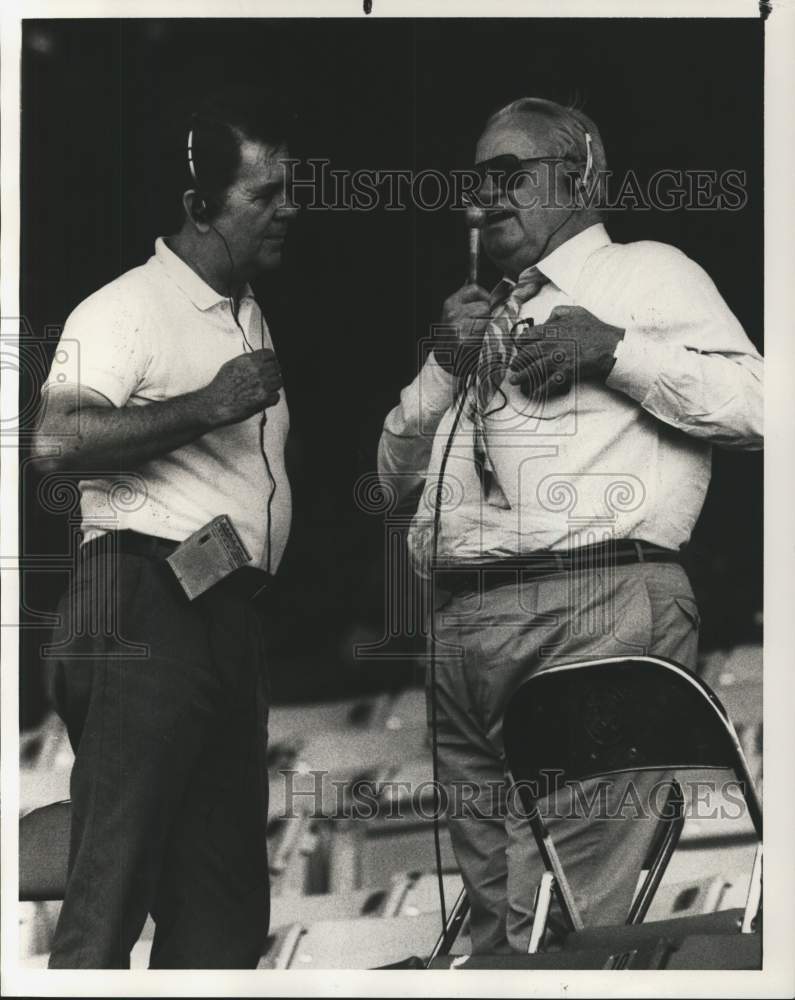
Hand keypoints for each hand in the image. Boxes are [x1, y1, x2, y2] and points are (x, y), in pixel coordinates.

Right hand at [200, 349, 282, 426]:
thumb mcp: (231, 365)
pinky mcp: (264, 398)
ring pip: (279, 381)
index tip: (270, 365)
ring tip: (263, 391)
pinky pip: (276, 396)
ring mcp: (262, 384)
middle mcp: (257, 370)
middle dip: (273, 374)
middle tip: (267, 381)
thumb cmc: (220, 386)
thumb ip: (246, 361)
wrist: (215, 404)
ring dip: (274, 386)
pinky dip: (271, 399)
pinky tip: (262, 400)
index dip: (271, 360)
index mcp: (249, 360)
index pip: (270, 354)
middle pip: (277, 368)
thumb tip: (256, 359)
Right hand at [433, 283, 492, 373]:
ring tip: (476, 334)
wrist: (443, 362)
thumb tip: (480, 292)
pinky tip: (476, 341)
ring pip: (486, 317)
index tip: (486, 302)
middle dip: (486, 314)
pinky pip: (485, 331)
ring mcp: (459, 326)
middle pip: (484, 304)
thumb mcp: (454, 316)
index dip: (484, 295)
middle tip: (478, 325)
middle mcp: (453, 313)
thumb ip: (465, 303)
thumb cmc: (451, 339)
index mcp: (450, 304)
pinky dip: (485, 336)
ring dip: (486, 325)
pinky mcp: (466, 339)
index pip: (473, 289)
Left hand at [508, 305, 623, 398]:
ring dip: (521, 376)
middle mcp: (550, 345)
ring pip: (533, 369)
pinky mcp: (565, 373)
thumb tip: (546, 319)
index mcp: (551, 330)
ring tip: (514, 381)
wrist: (610, 346)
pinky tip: (533, 392)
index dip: (521, 342)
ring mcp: (557, 360)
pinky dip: (540, 389)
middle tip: (513, 367)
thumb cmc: (594, 328)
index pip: (527, 336)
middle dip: (517, 362)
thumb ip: (557, 313)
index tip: (519, 347)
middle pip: (526, 354)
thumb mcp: (575, 312)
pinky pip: (549, 383)